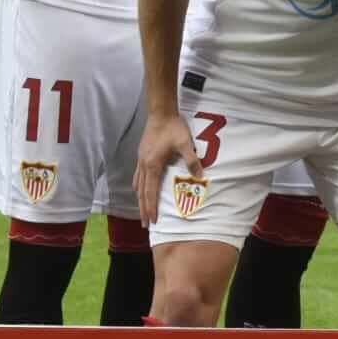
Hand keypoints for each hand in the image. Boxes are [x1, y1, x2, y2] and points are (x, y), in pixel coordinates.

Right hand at [133, 112, 200, 227]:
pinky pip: (138, 176)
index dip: (151, 208)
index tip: (152, 221)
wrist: (160, 114)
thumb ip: (192, 160)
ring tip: (142, 211)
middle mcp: (143, 166)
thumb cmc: (173, 128)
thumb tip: (199, 176)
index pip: (150, 192)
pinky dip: (139, 187)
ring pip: (138, 185)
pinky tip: (139, 190)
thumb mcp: (185, 144)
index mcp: (152, 166)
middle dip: (144, 209)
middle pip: (142, 192)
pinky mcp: (142, 156)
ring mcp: (141, 161)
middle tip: (145, 224)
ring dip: (140, 200)